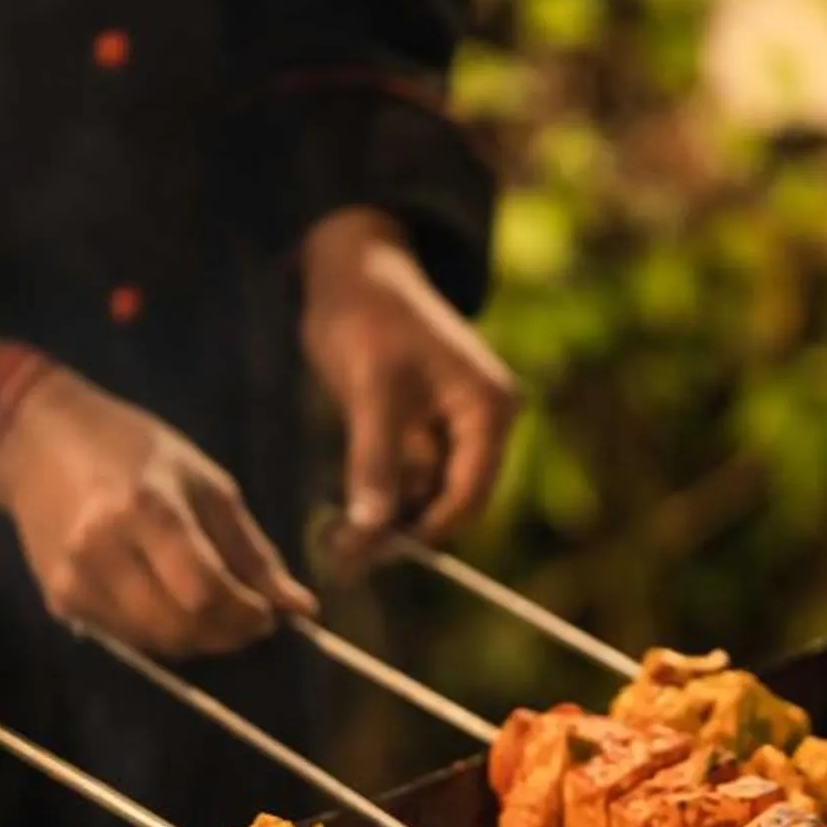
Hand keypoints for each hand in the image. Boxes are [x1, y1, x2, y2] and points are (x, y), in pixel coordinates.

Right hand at [0, 366, 315, 655]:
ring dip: (199, 639)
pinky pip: (128, 638)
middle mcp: (102, 551)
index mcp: (145, 510)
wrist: (36, 442)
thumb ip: (251, 550)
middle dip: (227, 634)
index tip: (270, 614)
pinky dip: (162, 632)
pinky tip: (173, 602)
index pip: (205, 592)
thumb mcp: (204, 481)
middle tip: (251, 619)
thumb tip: (301, 608)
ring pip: (156, 643)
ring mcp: (75, 580)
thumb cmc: (132, 449)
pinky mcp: (59, 599)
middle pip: (181, 627)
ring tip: (217, 610)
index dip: (246, 615)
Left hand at [299, 206, 521, 580]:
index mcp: (489, 408)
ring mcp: (456, 423)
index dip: (424, 531)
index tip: (372, 557)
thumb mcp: (370, 390)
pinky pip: (409, 474)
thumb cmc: (368, 314)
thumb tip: (370, 530)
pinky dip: (380, 494)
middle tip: (346, 559)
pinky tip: (344, 516)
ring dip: (388, 518)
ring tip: (337, 544)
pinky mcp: (425, 424)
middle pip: (451, 499)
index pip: (468, 493)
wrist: (351, 266)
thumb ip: (374, 460)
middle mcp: (484, 420)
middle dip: (403, 530)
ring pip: (427, 493)